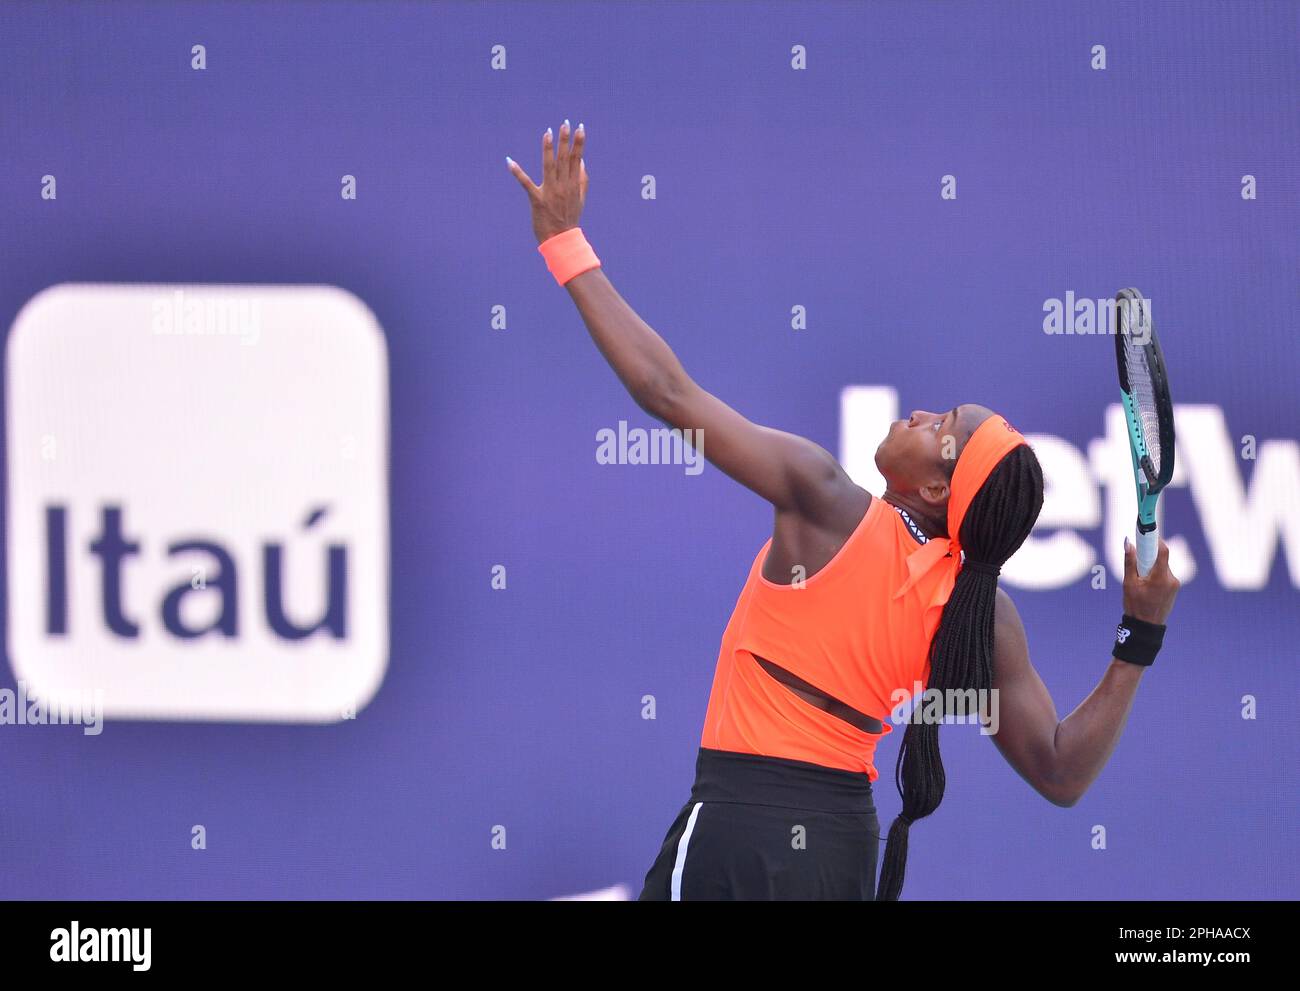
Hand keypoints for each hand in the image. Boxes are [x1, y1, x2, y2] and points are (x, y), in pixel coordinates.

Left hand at [507, 120, 588, 245]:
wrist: (561, 240)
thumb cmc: (569, 220)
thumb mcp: (580, 199)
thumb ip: (583, 180)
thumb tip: (582, 162)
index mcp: (574, 185)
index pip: (577, 160)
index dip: (579, 143)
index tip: (580, 127)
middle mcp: (563, 186)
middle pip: (565, 159)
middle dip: (565, 140)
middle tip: (565, 123)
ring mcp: (550, 193)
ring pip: (549, 166)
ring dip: (548, 149)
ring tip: (547, 133)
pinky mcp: (537, 200)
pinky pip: (526, 183)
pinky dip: (517, 172)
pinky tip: (509, 161)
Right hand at [1122, 536, 1180, 624]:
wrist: (1146, 627)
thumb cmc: (1135, 606)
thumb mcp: (1128, 583)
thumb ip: (1129, 562)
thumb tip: (1128, 543)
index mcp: (1161, 577)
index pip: (1162, 551)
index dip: (1154, 540)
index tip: (1146, 533)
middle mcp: (1171, 579)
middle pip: (1160, 558)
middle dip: (1148, 557)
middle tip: (1136, 562)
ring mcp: (1175, 584)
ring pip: (1161, 566)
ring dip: (1150, 567)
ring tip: (1139, 581)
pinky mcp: (1174, 588)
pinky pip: (1164, 574)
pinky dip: (1154, 574)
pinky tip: (1146, 586)